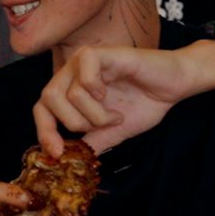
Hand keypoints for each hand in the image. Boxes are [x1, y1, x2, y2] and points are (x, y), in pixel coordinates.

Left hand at [34, 46, 206, 154]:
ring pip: (69, 94)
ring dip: (96, 114)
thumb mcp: (112, 133)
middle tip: (103, 126)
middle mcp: (72, 72)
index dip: (44, 132)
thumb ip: (89, 143)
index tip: (58, 154)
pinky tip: (111, 93)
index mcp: (70, 89)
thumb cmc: (144, 103)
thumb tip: (67, 161)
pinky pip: (84, 76)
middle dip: (75, 123)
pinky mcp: (102, 54)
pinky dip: (97, 93)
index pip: (41, 109)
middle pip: (48, 101)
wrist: (173, 87)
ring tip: (116, 114)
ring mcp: (84, 61)